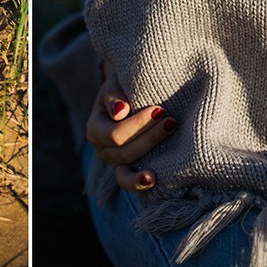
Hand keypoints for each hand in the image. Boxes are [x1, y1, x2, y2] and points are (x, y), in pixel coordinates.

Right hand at [85, 69, 176, 191]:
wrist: (131, 95)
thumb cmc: (124, 86)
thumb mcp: (116, 83)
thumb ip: (115, 94)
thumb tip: (119, 113)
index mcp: (95, 128)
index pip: (114, 134)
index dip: (137, 125)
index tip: (160, 109)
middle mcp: (101, 149)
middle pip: (124, 152)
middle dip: (150, 137)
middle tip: (172, 121)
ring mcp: (114, 162)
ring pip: (127, 169)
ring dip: (150, 156)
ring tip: (168, 154)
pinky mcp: (128, 169)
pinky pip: (129, 182)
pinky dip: (139, 183)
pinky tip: (154, 179)